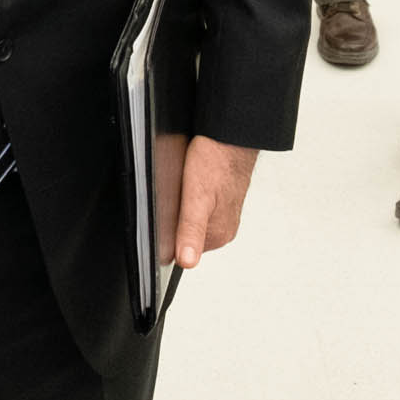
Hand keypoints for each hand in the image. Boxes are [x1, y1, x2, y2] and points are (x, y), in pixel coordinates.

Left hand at [172, 137, 260, 267]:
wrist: (231, 137)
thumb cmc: (217, 162)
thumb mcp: (197, 198)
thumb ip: (191, 231)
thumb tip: (187, 262)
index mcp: (219, 236)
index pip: (182, 250)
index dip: (168, 233)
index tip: (168, 212)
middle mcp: (224, 229)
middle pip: (185, 234)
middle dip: (174, 218)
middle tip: (176, 195)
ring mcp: (224, 214)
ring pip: (191, 218)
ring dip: (183, 206)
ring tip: (186, 186)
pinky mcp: (222, 200)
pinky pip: (199, 205)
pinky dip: (191, 196)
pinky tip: (191, 182)